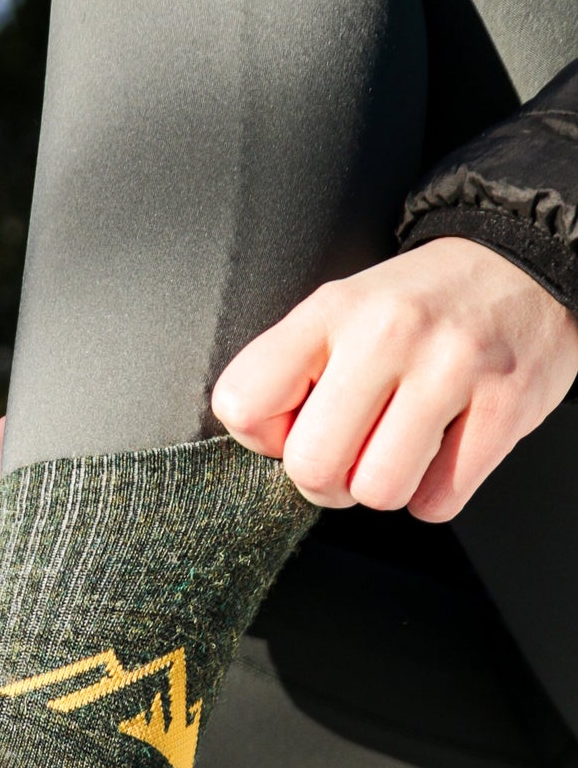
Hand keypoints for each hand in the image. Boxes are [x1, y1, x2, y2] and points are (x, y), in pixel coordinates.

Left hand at [211, 236, 577, 520]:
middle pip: (311, 466)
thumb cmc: (413, 309)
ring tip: (393, 452)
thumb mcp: (337, 313)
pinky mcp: (507, 404)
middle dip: (323, 479)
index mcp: (330, 311)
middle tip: (346, 455)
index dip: (261, 436)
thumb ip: (290, 374)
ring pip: (377, 491)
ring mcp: (453, 368)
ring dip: (380, 488)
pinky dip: (433, 494)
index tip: (293, 424)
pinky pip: (438, 501)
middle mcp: (389, 333)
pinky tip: (439, 453)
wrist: (525, 266)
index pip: (243, 404)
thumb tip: (265, 449)